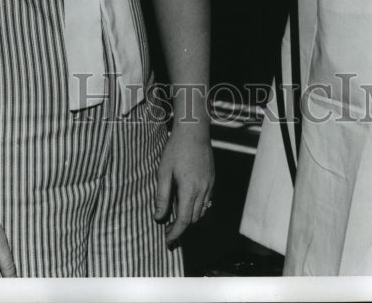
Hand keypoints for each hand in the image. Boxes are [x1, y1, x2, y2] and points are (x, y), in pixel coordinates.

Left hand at [154, 124, 214, 246]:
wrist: (194, 131)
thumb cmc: (176, 149)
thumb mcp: (163, 172)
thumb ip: (162, 196)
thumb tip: (159, 218)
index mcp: (189, 189)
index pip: (184, 220)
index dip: (175, 233)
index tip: (167, 241)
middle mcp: (203, 190)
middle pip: (194, 219)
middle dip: (181, 228)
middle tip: (167, 230)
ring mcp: (210, 185)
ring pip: (202, 211)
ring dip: (190, 218)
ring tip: (175, 219)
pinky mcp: (212, 179)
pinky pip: (207, 201)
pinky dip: (197, 208)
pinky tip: (187, 203)